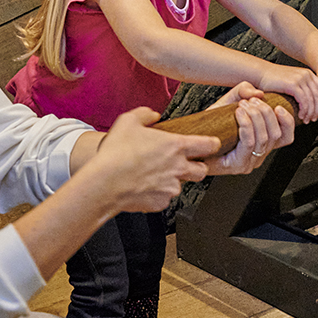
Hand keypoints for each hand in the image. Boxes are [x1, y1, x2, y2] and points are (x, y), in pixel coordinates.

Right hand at [94, 107, 218, 212]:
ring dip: (173, 181)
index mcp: (175, 146)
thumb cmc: (116, 154)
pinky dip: (158, 194)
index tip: (211, 144)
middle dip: (197, 167)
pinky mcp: (161, 203)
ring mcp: (171, 187)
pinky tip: (143, 186)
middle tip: (183, 163)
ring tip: (154, 175)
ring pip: (181, 185)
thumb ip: (145, 114)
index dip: (212, 144)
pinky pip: (165, 198)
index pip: (209, 144)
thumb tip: (152, 115)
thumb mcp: (128, 121)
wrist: (104, 183)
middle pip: (202, 170)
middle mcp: (178, 168)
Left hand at [203, 82, 295, 174]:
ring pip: (264, 138)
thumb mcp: (230, 101)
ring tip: (243, 105)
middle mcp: (259, 155)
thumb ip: (244, 91)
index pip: (286, 137)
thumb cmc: (212, 124)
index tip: (278, 107)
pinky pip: (249, 143)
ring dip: (255, 117)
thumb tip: (259, 92)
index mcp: (262, 144)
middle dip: (266, 113)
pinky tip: (239, 114)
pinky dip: (246, 125)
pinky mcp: (238, 166)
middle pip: (276, 135)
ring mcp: (249, 163)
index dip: (287, 122)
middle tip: (252, 102)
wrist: (191, 140)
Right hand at [259, 64, 317, 121]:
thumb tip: (311, 102)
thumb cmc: (274, 80)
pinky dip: (304, 110)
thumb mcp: (292, 82)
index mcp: (307, 74)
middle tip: (313, 119)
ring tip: (306, 119)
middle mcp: (306, 75)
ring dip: (310, 112)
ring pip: (312, 100)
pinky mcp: (292, 84)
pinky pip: (304, 100)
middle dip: (317, 110)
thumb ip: (302, 88)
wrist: (261, 74)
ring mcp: (300, 79)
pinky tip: (300, 115)